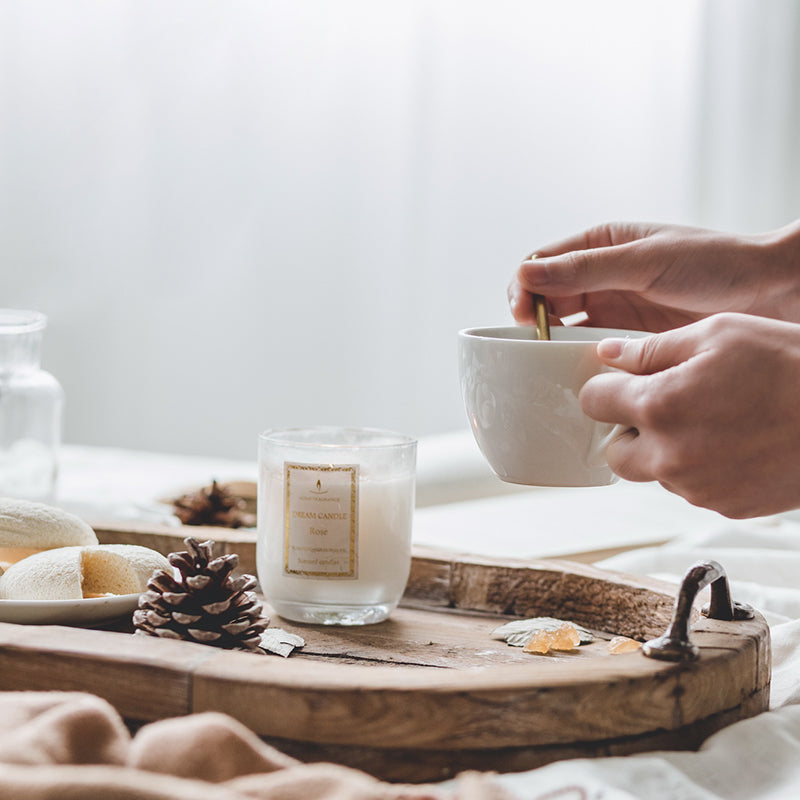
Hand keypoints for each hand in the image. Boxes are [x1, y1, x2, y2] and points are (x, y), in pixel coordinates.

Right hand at [508, 221, 799, 331]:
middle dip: (533, 316)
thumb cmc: (717, 264)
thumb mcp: (644, 261)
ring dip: (552, 338)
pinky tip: (575, 366)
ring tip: (548, 356)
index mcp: (601, 244)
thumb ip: (584, 268)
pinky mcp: (629, 337)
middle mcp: (602, 275)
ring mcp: (615, 307)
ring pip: (564, 324)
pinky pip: (590, 347)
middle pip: (546, 296)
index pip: (541, 263)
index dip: (524, 286)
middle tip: (532, 338)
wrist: (771, 292)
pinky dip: (577, 356)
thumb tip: (526, 273)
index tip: (523, 312)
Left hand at [580, 313, 799, 517]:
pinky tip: (734, 442)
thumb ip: (653, 348)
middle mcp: (670, 455)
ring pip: (654, 472)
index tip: (620, 384)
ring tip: (711, 420)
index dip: (605, 388)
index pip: (592, 402)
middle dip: (629, 429)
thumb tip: (610, 354)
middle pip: (614, 452)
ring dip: (665, 450)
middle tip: (663, 406)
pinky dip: (700, 468)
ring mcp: (698, 486)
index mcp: (659, 406)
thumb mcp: (719, 334)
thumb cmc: (791, 365)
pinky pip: (692, 488)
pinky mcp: (726, 505)